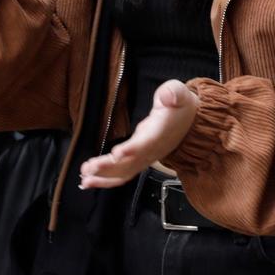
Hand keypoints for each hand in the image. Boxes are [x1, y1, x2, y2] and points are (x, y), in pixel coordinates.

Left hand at [80, 80, 199, 187]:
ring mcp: (146, 157)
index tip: (116, 154)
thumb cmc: (179, 106)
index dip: (132, 150)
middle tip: (88, 168)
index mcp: (161, 132)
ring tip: (84, 178)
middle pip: (131, 163)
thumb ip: (173, 93)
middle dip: (108, 168)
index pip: (147, 143)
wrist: (190, 123)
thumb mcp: (179, 93)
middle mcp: (152, 150)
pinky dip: (106, 180)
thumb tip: (168, 96)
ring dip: (104, 177)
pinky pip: (122, 174)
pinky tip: (89, 181)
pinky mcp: (139, 160)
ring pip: (125, 172)